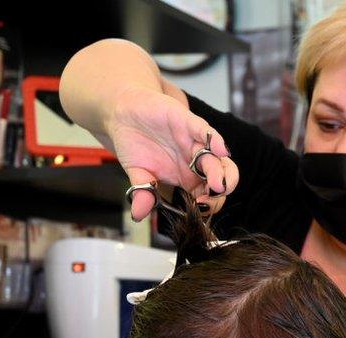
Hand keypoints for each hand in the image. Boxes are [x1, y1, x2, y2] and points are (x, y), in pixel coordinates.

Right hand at [106, 87, 239, 219]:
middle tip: (213, 196)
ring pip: (217, 158)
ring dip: (219, 171)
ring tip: (217, 184)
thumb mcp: (138, 173)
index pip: (209, 196)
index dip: (209, 204)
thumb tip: (137, 215)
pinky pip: (206, 132)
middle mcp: (197, 162)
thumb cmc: (136, 144)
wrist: (124, 114)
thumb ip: (143, 193)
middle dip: (221, 188)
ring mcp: (195, 143)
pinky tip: (220, 149)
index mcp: (188, 178)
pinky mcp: (189, 122)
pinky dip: (215, 140)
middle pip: (221, 178)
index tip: (200, 209)